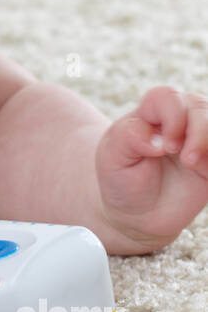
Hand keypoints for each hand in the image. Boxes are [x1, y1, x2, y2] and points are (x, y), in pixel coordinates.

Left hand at [95, 85, 207, 247]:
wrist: (136, 214)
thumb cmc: (121, 178)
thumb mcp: (112, 156)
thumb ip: (130, 137)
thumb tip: (161, 138)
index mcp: (150, 113)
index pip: (167, 98)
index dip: (172, 117)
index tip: (167, 147)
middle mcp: (178, 120)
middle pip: (198, 106)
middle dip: (198, 131)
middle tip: (186, 160)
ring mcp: (197, 139)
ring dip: (207, 141)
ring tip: (192, 165)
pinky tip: (205, 173)